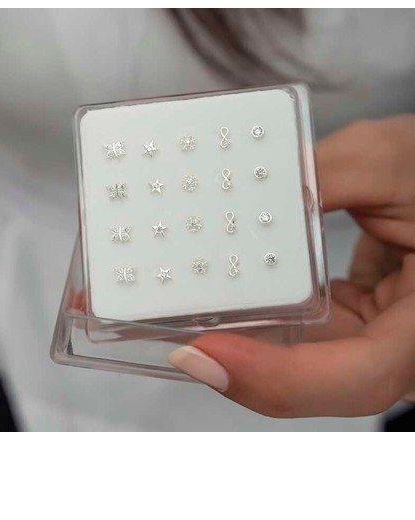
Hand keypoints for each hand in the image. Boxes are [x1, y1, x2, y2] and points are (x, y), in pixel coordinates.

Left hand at [169, 117, 414, 416]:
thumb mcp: (389, 163)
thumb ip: (322, 175)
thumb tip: (245, 195)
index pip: (358, 377)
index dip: (278, 377)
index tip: (203, 351)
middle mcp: (396, 344)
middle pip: (309, 380)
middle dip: (227, 362)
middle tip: (154, 332)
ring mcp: (367, 335)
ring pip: (294, 360)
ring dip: (228, 340)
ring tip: (160, 317)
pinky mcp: (344, 318)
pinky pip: (293, 330)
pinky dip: (248, 315)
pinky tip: (209, 291)